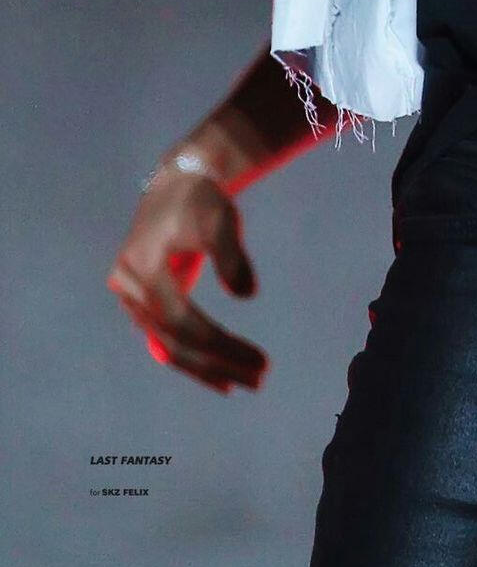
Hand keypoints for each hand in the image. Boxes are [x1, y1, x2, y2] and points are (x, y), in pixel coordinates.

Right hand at [106, 165, 267, 393]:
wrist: (178, 183)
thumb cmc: (201, 199)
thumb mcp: (220, 219)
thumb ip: (231, 255)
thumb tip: (247, 295)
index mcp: (141, 266)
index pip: (182, 320)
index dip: (219, 344)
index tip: (258, 358)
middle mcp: (128, 287)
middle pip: (173, 340)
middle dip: (217, 363)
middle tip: (259, 379)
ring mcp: (131, 298)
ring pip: (168, 346)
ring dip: (206, 367)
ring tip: (244, 383)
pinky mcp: (143, 303)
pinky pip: (168, 338)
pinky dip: (193, 358)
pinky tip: (221, 377)